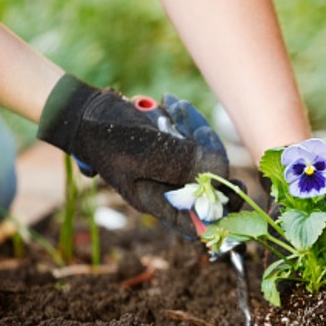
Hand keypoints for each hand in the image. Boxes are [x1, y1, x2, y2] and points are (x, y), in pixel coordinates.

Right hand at [37, 74, 231, 236]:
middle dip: (210, 156)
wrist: (86, 111)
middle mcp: (166, 187)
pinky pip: (192, 137)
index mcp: (156, 201)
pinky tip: (171, 104)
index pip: (196, 221)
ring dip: (197, 131)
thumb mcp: (148, 154)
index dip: (221, 214)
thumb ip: (184, 165)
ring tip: (176, 109)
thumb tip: (221, 172)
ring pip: (202, 156)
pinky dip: (187, 120)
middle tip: (204, 133)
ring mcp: (169, 166)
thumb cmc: (109, 137)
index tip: (238, 190)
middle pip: (206, 183)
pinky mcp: (171, 146)